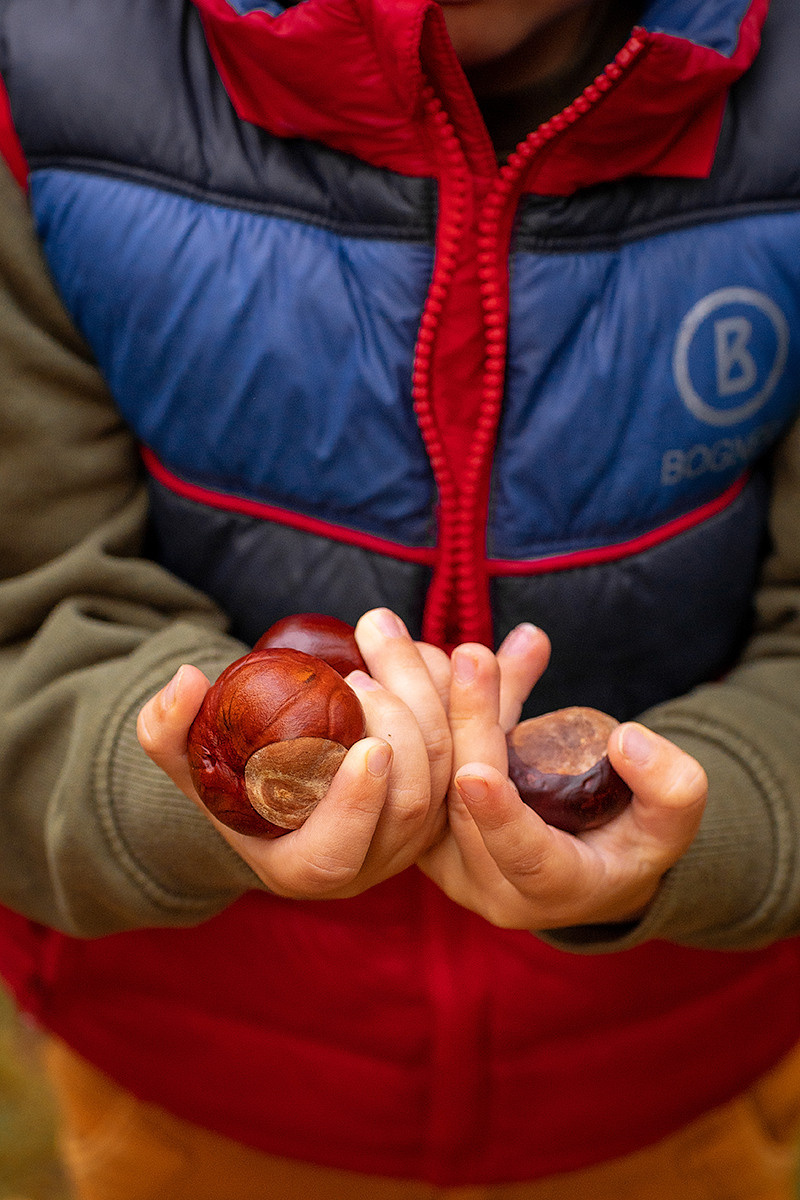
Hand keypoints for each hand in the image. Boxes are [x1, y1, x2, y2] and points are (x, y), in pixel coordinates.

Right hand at [136, 609, 451, 899]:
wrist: (285, 775)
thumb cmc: (229, 772)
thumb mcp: (187, 757)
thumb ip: (169, 728)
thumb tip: (186, 680)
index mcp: (307, 868)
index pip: (339, 855)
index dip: (358, 807)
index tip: (367, 748)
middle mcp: (373, 861)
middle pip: (411, 806)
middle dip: (403, 729)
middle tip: (366, 670)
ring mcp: (420, 830)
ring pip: (454, 773)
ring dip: (438, 700)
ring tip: (392, 642)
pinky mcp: (452, 792)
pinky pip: (479, 749)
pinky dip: (476, 699)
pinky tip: (470, 648)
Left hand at [418, 636, 706, 929]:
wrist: (581, 859)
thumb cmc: (633, 838)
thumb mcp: (671, 820)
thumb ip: (670, 786)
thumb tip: (628, 740)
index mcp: (551, 889)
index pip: (521, 858)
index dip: (500, 817)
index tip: (475, 774)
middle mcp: (485, 884)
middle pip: (464, 803)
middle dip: (469, 723)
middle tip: (472, 656)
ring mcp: (444, 858)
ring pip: (432, 776)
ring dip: (435, 704)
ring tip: (437, 646)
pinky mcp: (421, 825)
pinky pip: (417, 764)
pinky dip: (425, 709)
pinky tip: (429, 657)